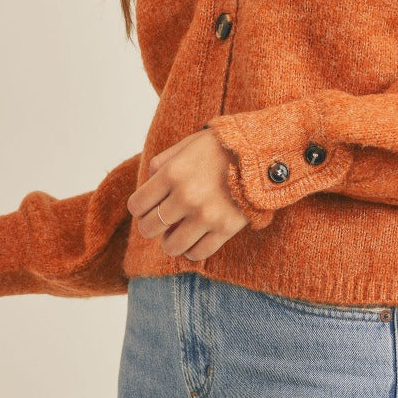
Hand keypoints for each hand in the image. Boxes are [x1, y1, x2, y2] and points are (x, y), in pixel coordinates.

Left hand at [128, 127, 250, 261]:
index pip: (137, 206)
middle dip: (151, 226)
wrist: (261, 153)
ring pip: (171, 246)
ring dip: (170, 241)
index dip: (140, 208)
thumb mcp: (188, 144)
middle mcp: (185, 196)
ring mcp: (206, 215)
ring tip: (179, 232)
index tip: (149, 207)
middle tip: (163, 220)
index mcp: (172, 173)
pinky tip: (196, 237)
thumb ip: (163, 161)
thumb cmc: (221, 147)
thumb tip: (148, 182)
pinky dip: (192, 249)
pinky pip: (197, 253)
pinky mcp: (225, 229)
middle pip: (149, 228)